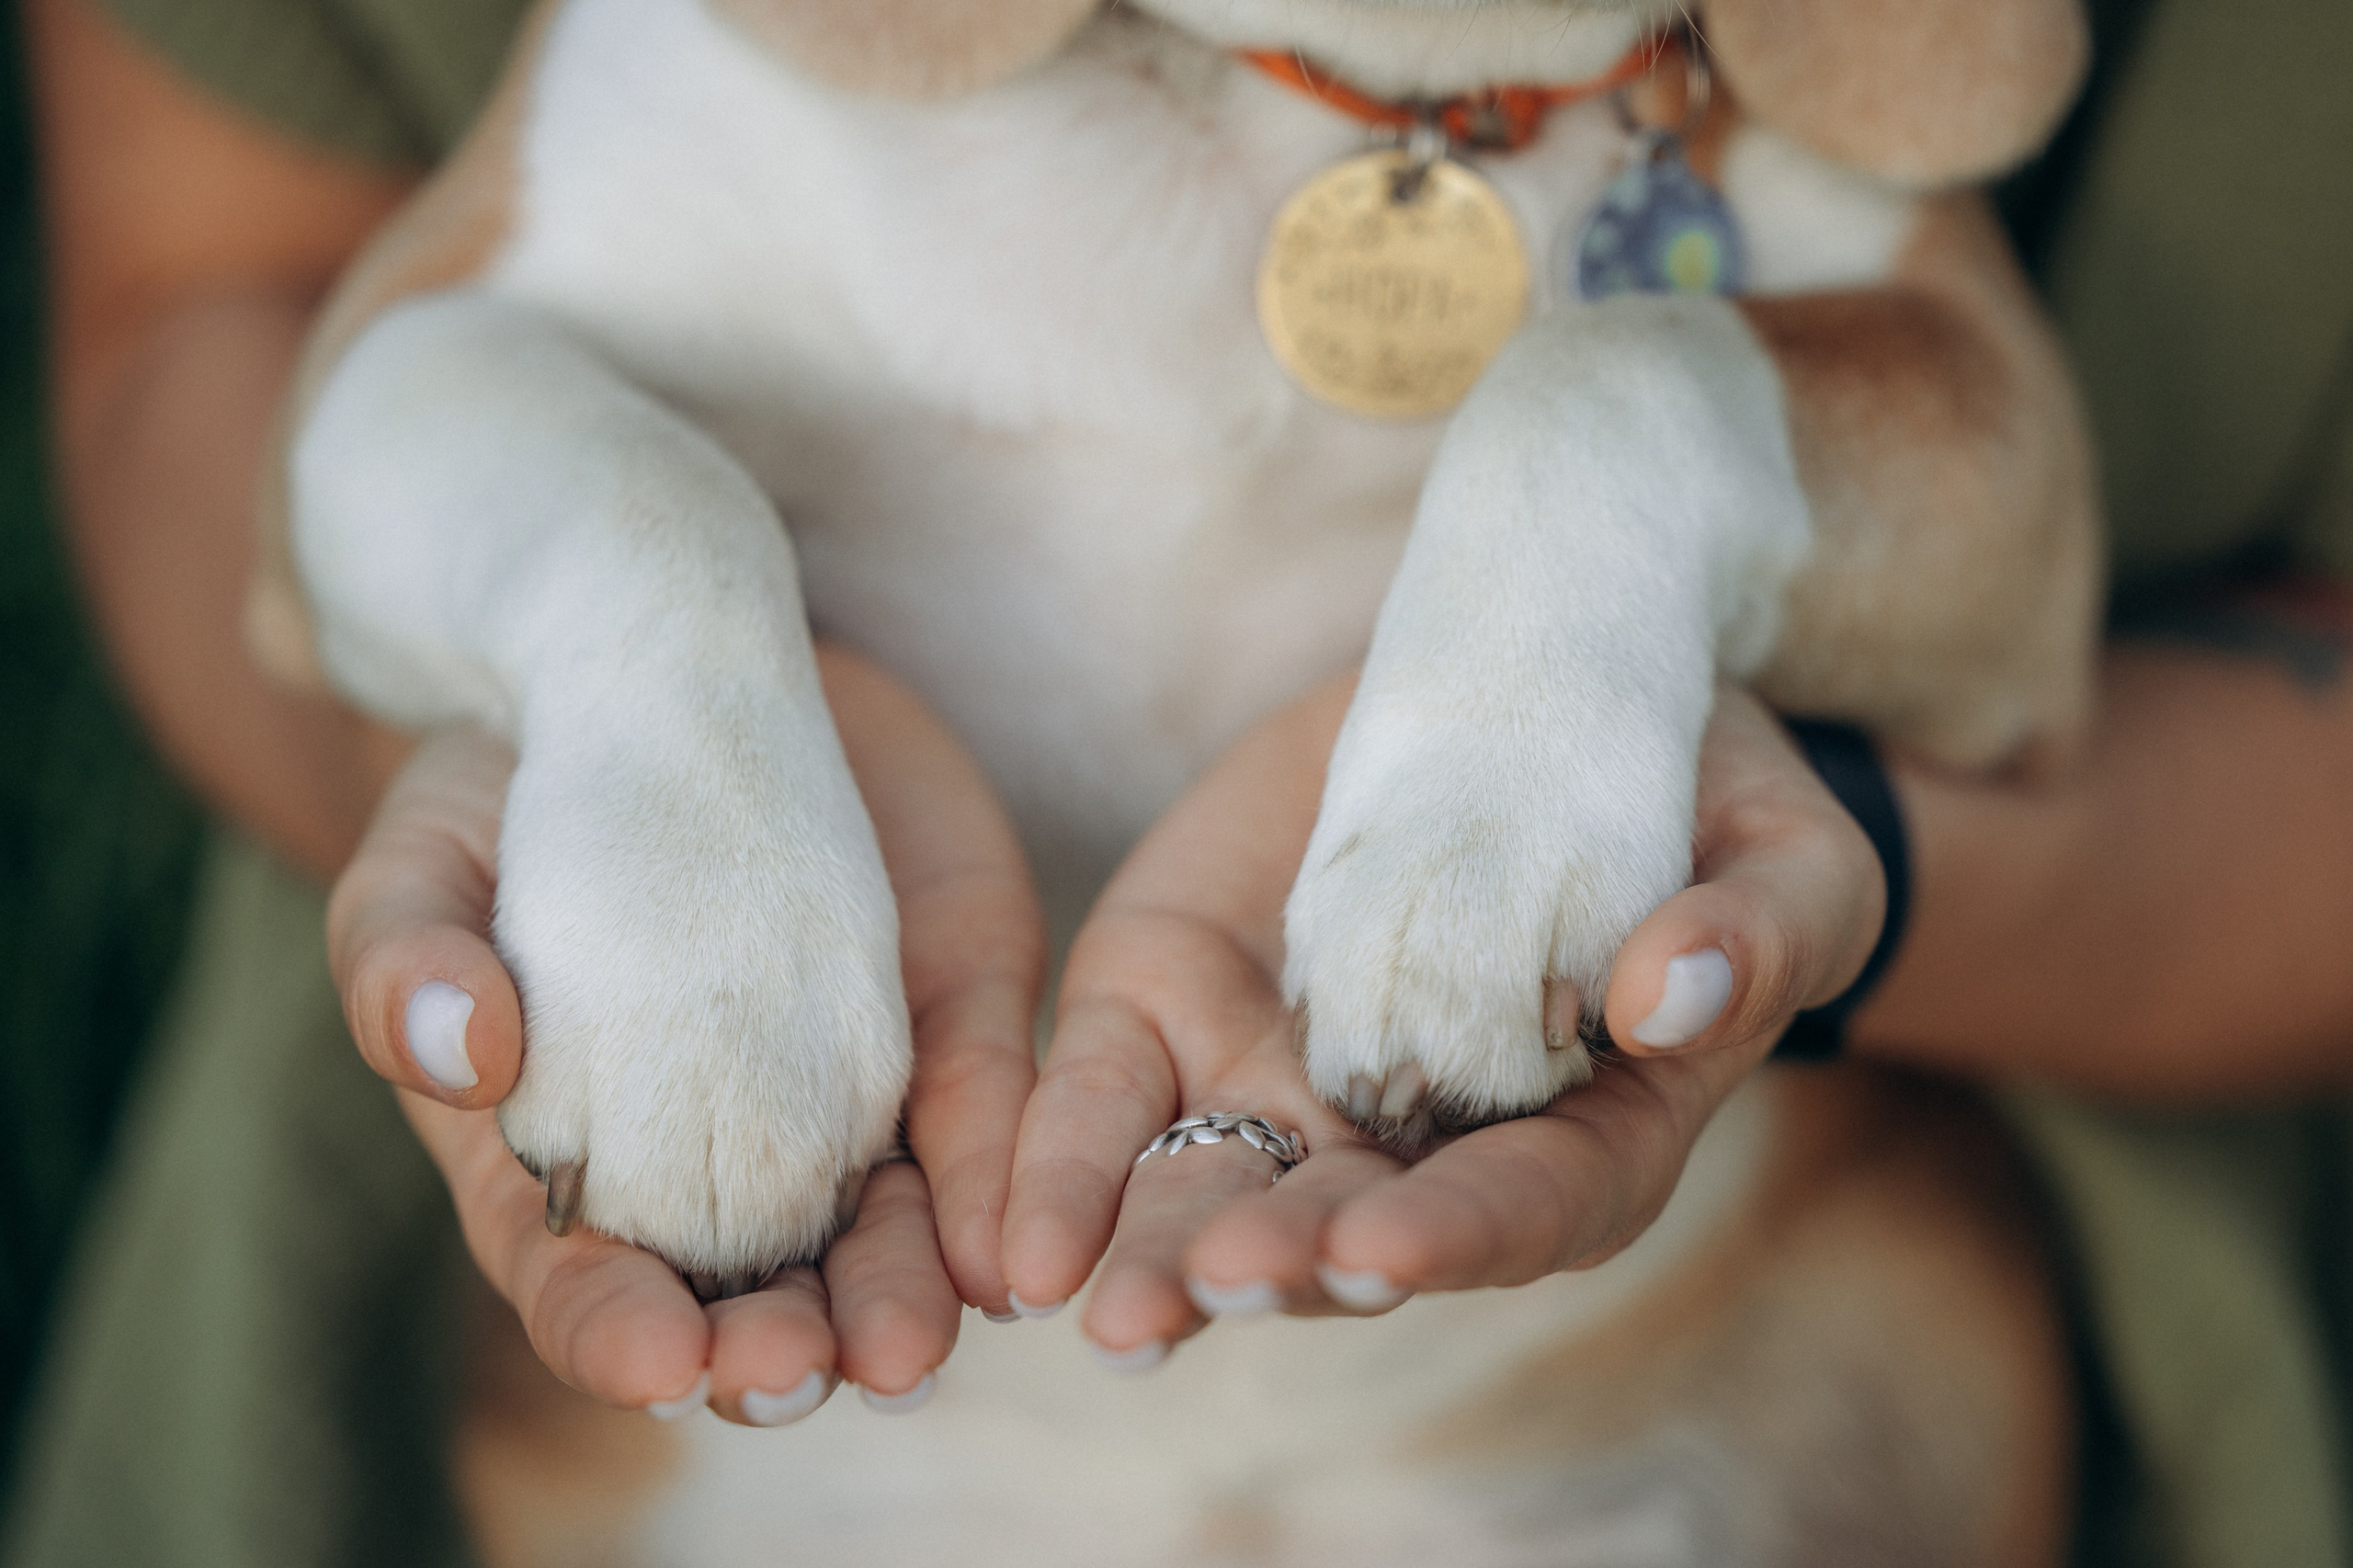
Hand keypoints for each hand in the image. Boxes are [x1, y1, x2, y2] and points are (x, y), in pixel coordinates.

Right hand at [326, 647, 1042, 1423]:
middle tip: (796, 1364)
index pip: (584, 1287)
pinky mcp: (924, 1035)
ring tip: (902, 1346)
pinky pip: (964, 1128)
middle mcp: (699, 1168)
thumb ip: (405, 967)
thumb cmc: (490, 818)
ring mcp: (822, 1110)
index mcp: (553, 1169)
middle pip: (742, 1300)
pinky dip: (984, 1189)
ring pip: (868, 1246)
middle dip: (771, 1349)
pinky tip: (1004, 1252)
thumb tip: (463, 1052)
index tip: (657, 1353)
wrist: (638, 695)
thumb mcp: (417, 873)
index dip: (614, 1331)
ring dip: (889, 1306)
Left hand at [999, 678, 1881, 1360]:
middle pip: (1347, 1234)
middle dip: (1275, 1268)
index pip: (1521, 1211)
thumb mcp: (1782, 856)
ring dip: (1154, 1250)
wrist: (1547, 707)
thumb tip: (1674, 995)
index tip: (1381, 1243)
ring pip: (1215, 1195)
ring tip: (1096, 1297)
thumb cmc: (1707, 810)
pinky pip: (1112, 1101)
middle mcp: (1423, 1149)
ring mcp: (1295, 1088)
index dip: (1453, 1233)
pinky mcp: (1186, 1010)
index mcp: (1584, 1142)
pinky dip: (1058, 1161)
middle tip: (1203, 1292)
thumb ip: (1756, 930)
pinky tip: (1009, 1236)